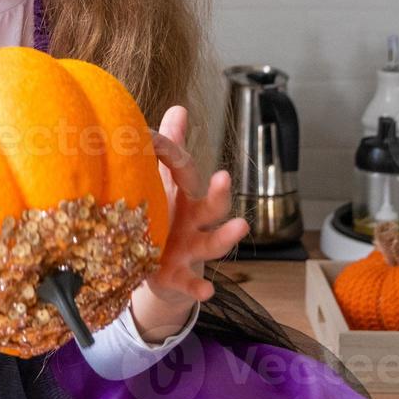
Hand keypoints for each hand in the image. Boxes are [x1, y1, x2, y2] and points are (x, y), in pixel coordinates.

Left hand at [129, 105, 249, 341]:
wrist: (157, 268)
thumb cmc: (163, 215)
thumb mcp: (163, 182)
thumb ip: (171, 149)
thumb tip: (178, 107)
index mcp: (186, 196)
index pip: (185, 171)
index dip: (175, 153)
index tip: (169, 127)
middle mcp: (195, 222)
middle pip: (212, 207)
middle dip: (219, 193)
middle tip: (224, 177)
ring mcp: (190, 250)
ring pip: (211, 243)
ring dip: (226, 237)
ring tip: (241, 227)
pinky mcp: (178, 277)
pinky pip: (191, 283)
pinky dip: (199, 287)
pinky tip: (207, 290)